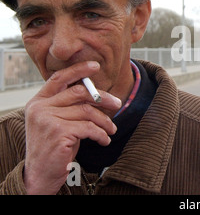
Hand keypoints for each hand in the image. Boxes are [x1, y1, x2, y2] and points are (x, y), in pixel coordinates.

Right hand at [23, 61, 120, 194]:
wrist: (40, 175)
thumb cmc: (54, 147)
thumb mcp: (58, 122)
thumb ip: (69, 107)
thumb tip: (98, 94)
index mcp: (38, 102)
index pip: (58, 78)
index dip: (78, 70)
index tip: (96, 66)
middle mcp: (40, 108)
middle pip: (78, 92)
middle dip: (102, 97)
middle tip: (117, 103)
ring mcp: (48, 120)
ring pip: (87, 111)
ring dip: (104, 121)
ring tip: (111, 130)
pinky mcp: (58, 133)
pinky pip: (89, 127)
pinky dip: (101, 134)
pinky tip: (104, 140)